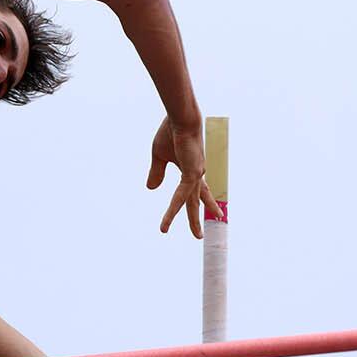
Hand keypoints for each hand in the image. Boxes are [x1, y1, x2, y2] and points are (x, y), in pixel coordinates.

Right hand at [145, 115, 223, 237]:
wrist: (179, 119)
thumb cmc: (170, 132)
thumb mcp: (159, 156)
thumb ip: (156, 173)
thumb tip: (151, 189)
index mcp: (190, 169)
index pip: (193, 190)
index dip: (198, 201)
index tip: (205, 211)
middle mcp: (196, 173)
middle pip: (196, 200)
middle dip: (197, 217)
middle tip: (200, 235)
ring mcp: (196, 175)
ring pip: (190, 203)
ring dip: (192, 221)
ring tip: (197, 236)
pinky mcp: (192, 174)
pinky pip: (180, 197)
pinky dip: (172, 210)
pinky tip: (166, 221)